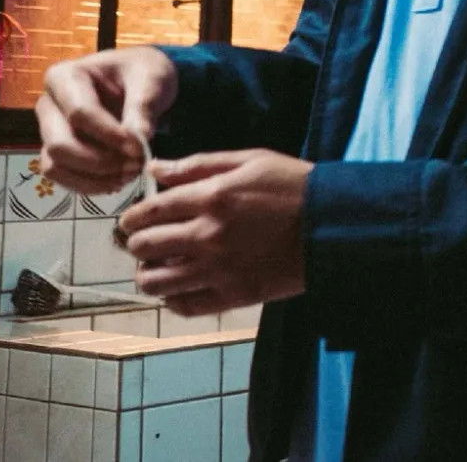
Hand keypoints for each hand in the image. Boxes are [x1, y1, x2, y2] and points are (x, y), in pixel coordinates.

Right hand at [35, 47, 178, 193]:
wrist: (140, 82)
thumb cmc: (142, 73)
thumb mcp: (151, 79)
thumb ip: (143, 107)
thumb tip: (138, 140)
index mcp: (64, 77)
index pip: (80, 113)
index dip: (109, 135)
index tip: (140, 147)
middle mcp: (48, 104)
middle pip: (60, 144)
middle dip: (99, 162)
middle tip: (136, 165)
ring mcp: (49, 130)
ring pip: (56, 165)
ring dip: (94, 178)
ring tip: (129, 175)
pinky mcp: (57, 151)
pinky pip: (62, 176)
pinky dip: (89, 185)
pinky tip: (118, 181)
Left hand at [119, 150, 311, 316]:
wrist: (335, 224)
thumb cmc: (295, 186)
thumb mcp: (251, 160)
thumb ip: (199, 165)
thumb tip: (155, 170)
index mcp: (211, 198)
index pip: (148, 211)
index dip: (132, 217)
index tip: (132, 221)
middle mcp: (208, 236)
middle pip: (144, 247)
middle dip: (137, 243)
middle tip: (146, 242)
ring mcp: (219, 269)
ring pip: (155, 283)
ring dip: (148, 274)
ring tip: (158, 268)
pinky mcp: (234, 295)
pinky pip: (184, 306)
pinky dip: (172, 299)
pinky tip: (180, 288)